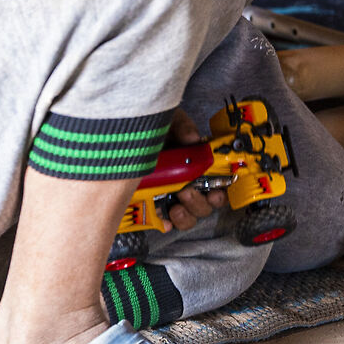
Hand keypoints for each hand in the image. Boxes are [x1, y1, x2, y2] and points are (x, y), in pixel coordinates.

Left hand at [161, 112, 219, 232]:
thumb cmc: (150, 129)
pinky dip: (164, 222)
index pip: (217, 185)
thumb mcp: (169, 121)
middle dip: (198, 202)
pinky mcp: (149, 204)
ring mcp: (167, 196)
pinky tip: (162, 217)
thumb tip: (192, 139)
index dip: (220, 192)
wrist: (123, 134)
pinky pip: (161, 221)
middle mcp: (184, 183)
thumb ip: (182, 126)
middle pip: (204, 206)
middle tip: (186, 191)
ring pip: (187, 218)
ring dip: (185, 215)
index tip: (215, 191)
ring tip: (175, 207)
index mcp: (195, 165)